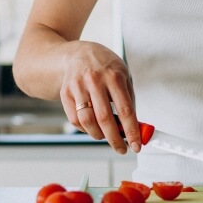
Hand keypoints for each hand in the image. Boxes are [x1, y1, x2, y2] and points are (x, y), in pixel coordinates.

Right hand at [59, 40, 141, 154]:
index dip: (132, 131)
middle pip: (104, 118)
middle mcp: (94, 80)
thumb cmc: (104, 66)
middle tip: (121, 149)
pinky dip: (85, 129)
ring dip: (98, 135)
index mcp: (114, 76)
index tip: (136, 145)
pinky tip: (92, 126)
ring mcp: (78, 86)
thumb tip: (135, 127)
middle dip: (115, 139)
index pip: (125, 109)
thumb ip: (129, 100)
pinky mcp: (65, 93)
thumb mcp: (123, 75)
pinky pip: (75, 119)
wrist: (78, 54)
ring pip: (87, 121)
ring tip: (106, 136)